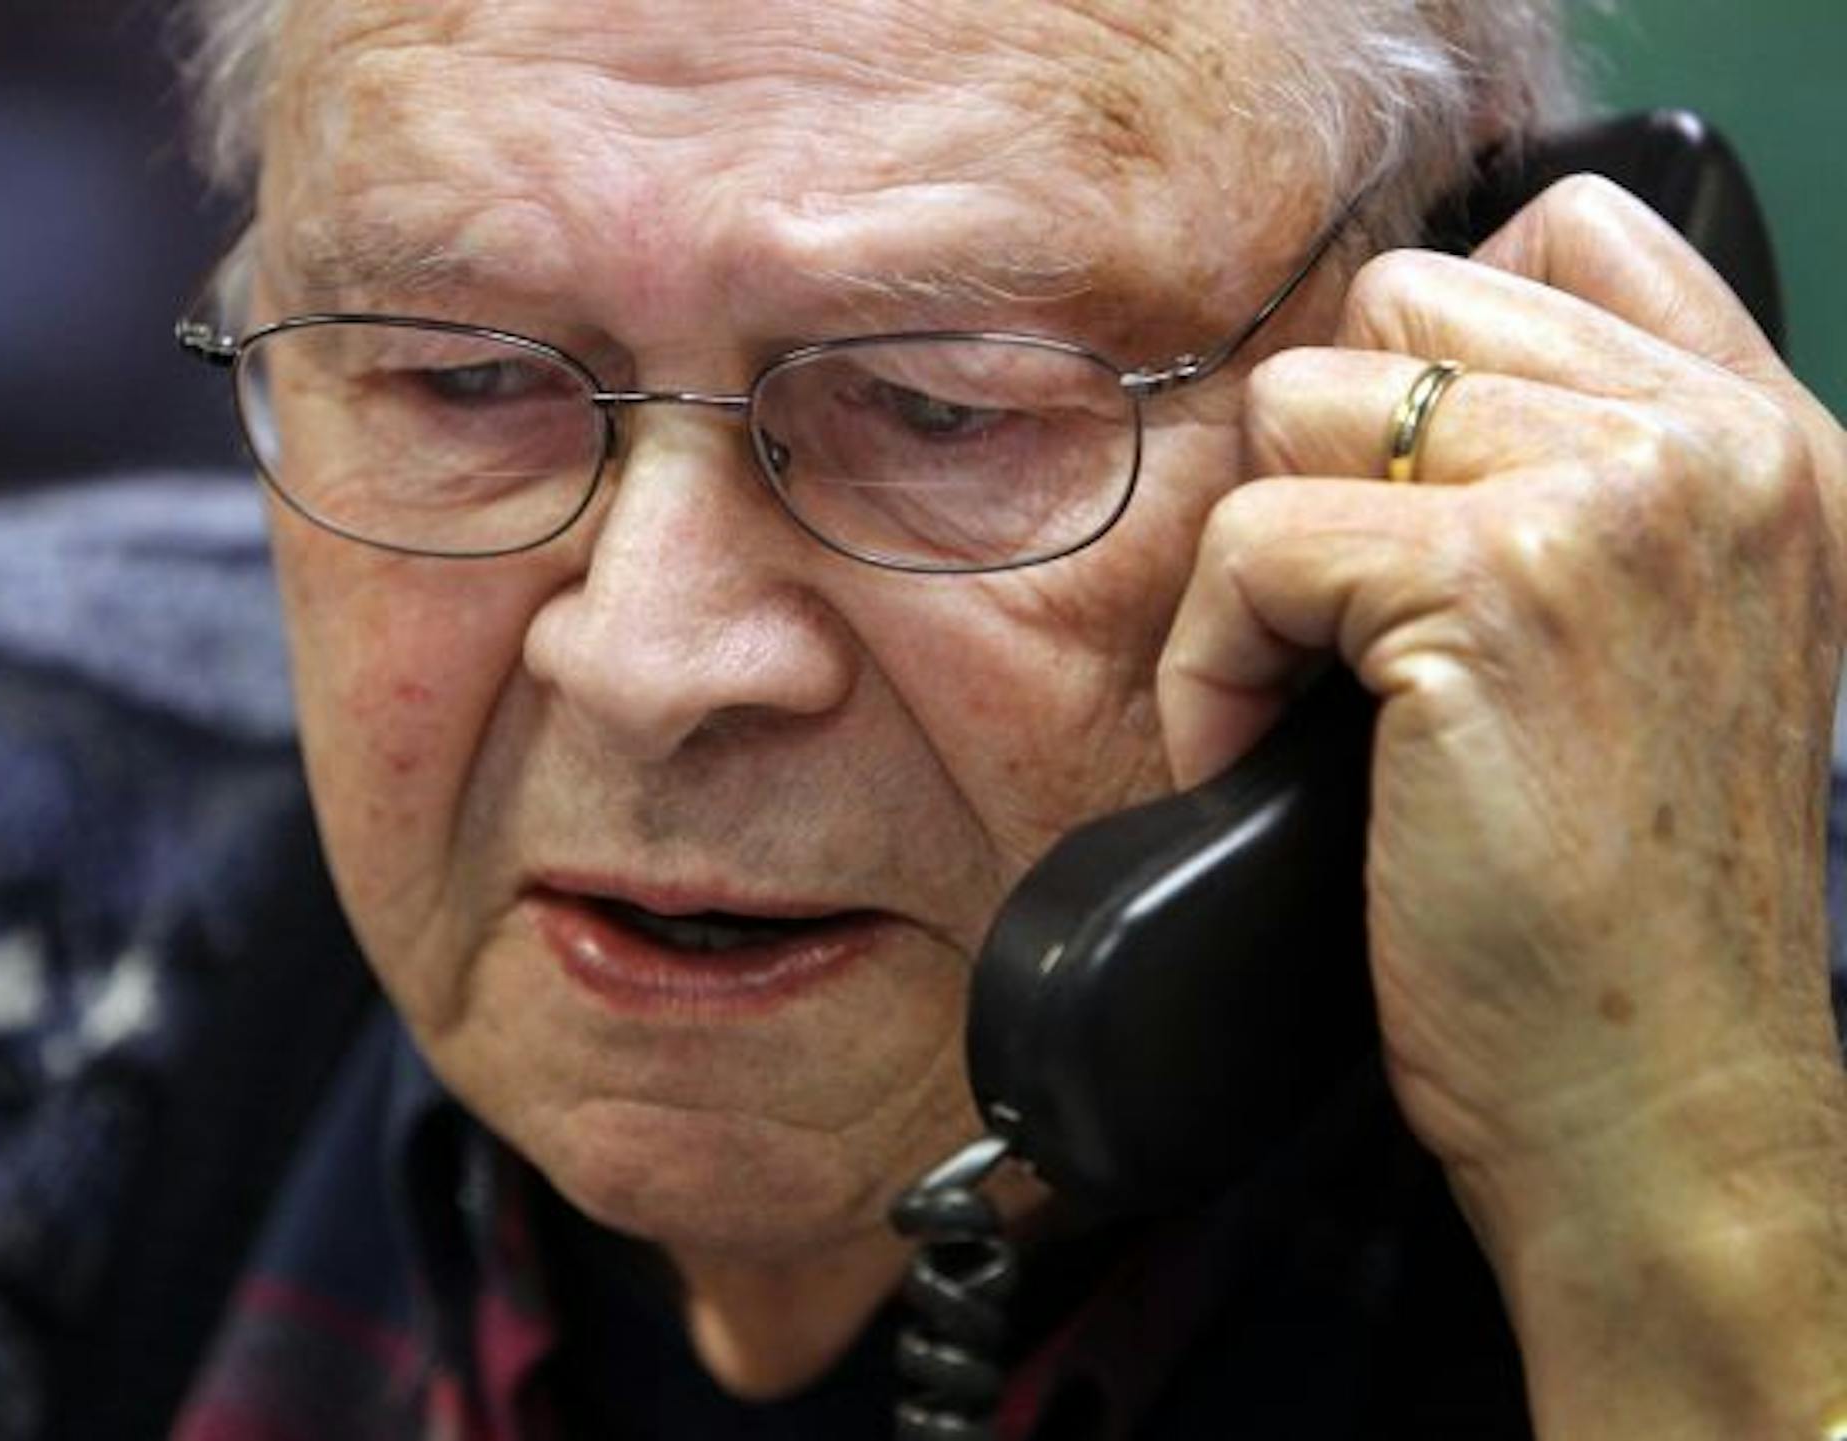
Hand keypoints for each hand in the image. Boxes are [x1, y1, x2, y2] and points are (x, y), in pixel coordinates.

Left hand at [1157, 176, 1846, 1437]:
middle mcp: (1715, 442)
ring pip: (1304, 404)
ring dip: (1260, 567)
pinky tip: (1264, 760)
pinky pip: (1248, 540)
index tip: (1389, 516)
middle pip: (1399, 313)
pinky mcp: (1493, 585)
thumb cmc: (1621, 910)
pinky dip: (1213, 664)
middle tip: (1341, 633)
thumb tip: (1365, 398)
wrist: (1660, 1102)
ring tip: (1306, 705)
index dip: (1426, 365)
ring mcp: (1617, 498)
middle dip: (1329, 472)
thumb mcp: (1653, 652)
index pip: (1562, 235)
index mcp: (1767, 444)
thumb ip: (1571, 488)